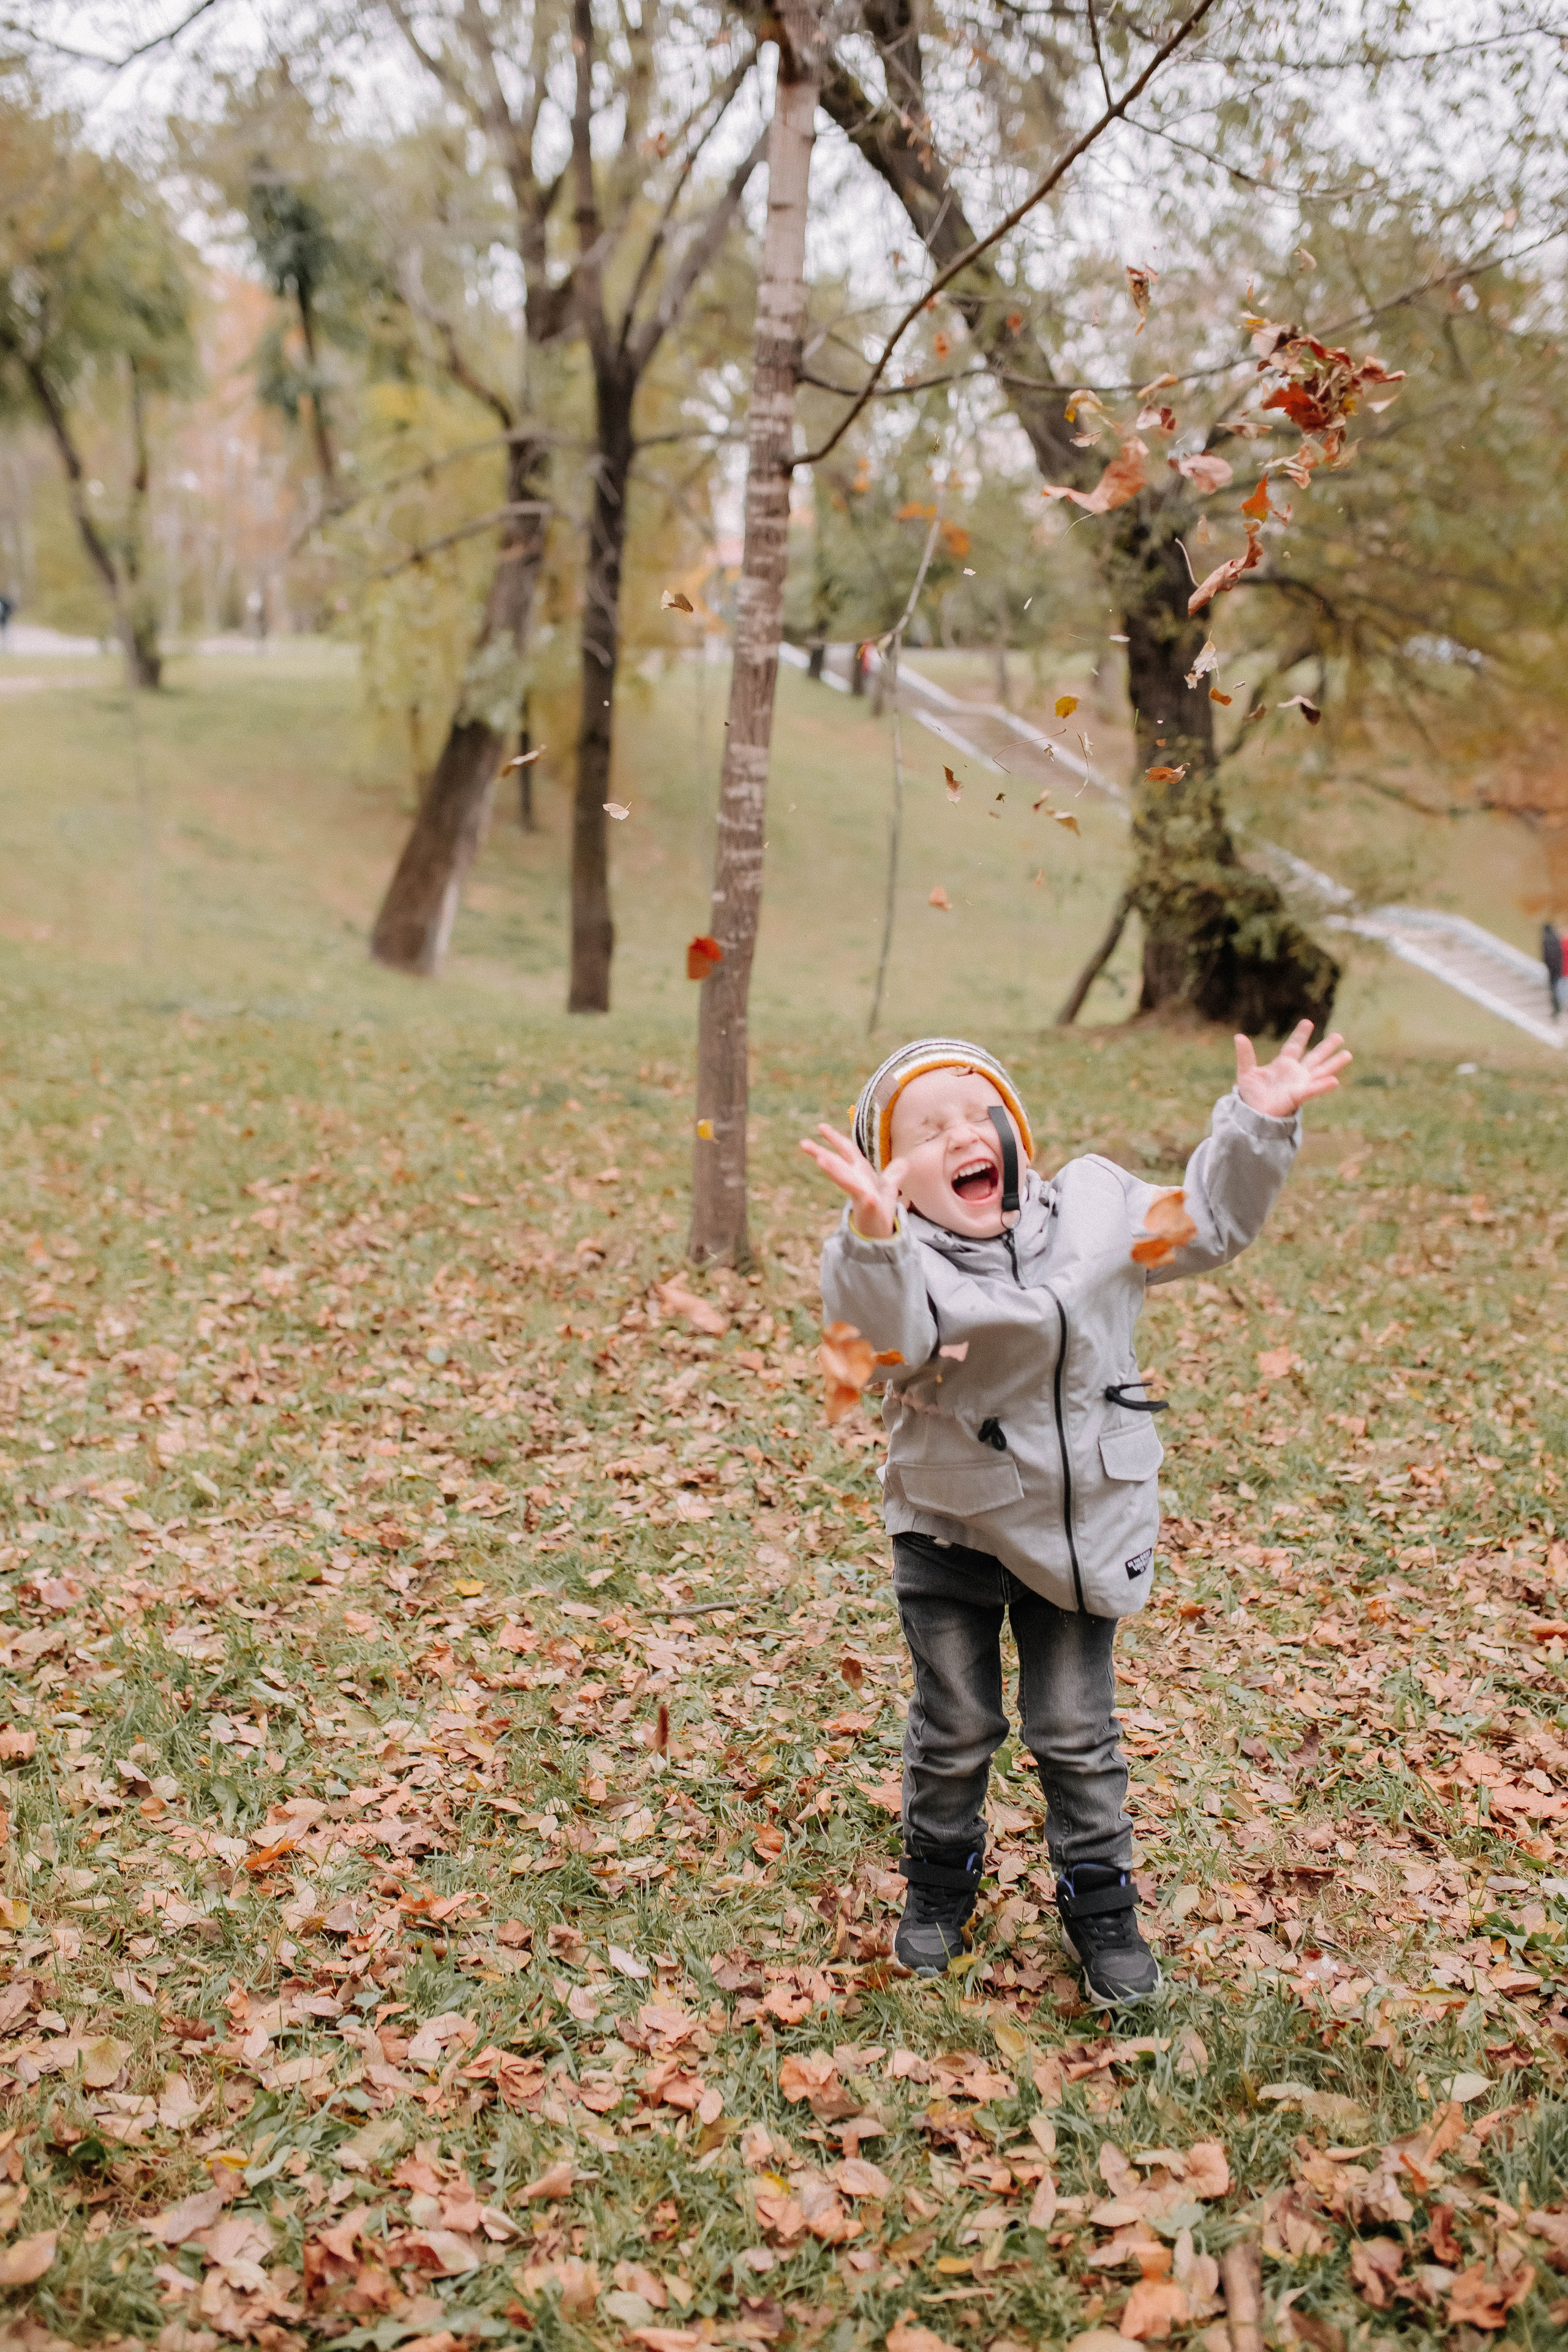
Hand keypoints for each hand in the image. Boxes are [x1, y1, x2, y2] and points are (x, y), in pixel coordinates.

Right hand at [799, 1124, 907, 1238]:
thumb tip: (904, 1162)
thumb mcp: (889, 1187)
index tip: (820, 1126)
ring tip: (821, 1161)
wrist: (881, 1232)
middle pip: (838, 1164)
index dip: (835, 1138)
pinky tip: (869, 1197)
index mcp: (860, 1172)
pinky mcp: (871, 1209)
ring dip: (834, 1171)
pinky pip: (869, 1203)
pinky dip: (868, 1199)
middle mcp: (857, 1181)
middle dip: (821, 1153)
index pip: (847, 1151)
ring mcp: (862, 1194)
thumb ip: (894, 1174)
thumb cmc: (881, 1209)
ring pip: (846, 1180)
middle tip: (803, 1143)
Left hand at [1235, 1020, 1351, 1118]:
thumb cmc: (1251, 1094)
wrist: (1251, 1114)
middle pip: (1314, 1057)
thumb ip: (1245, 1055)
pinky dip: (1322, 1086)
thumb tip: (1238, 1036)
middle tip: (1339, 1036)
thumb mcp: (1246, 1072)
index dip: (1301, 1035)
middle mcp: (1295, 1073)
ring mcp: (1300, 1084)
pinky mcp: (1298, 1096)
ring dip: (1333, 1064)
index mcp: (1283, 1064)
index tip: (1308, 1022)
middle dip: (1326, 1047)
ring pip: (1320, 1072)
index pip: (1294, 1046)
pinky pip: (1312, 1090)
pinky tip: (1334, 1081)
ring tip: (1348, 1054)